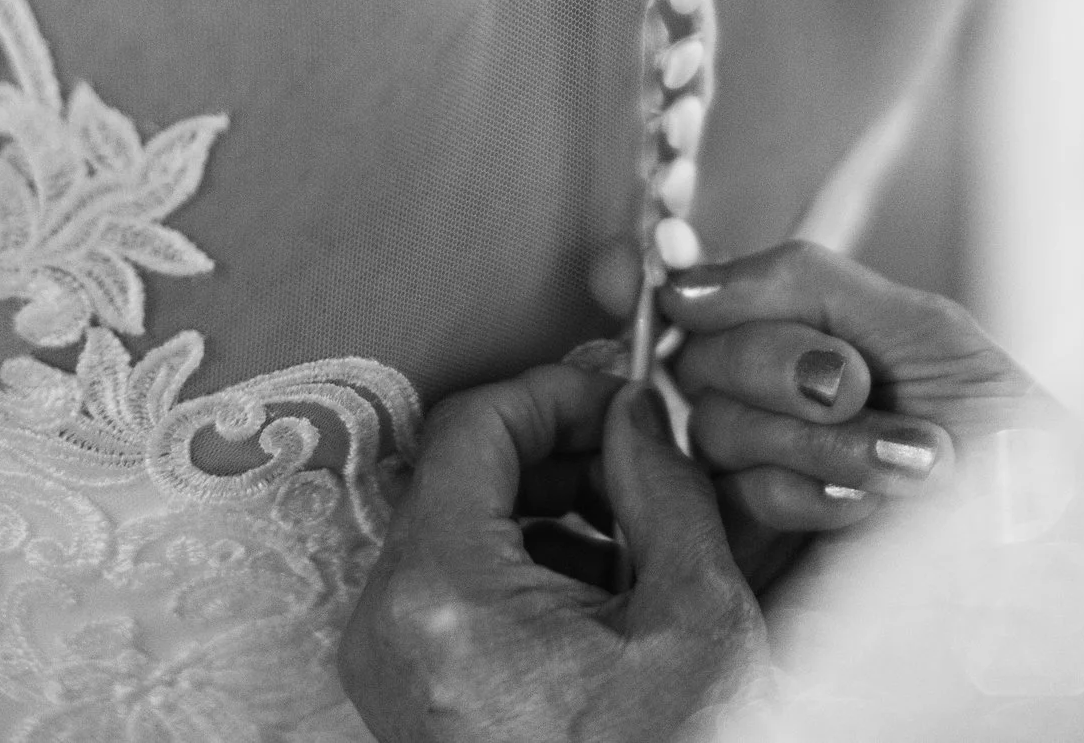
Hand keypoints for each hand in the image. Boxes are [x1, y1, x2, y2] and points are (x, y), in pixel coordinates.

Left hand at [340, 365, 768, 742]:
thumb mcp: (695, 616)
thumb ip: (664, 489)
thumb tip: (638, 411)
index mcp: (444, 594)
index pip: (472, 425)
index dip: (555, 391)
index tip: (621, 397)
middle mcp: (388, 623)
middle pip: (458, 474)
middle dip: (558, 453)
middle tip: (641, 461)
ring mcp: (387, 663)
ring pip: (457, 527)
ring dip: (547, 508)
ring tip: (636, 537)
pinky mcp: (404, 691)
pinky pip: (452, 586)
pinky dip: (523, 565)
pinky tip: (603, 596)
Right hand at [658, 240, 1056, 535]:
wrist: (1052, 550)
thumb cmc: (1008, 442)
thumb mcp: (921, 328)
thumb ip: (804, 281)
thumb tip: (682, 278)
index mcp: (804, 337)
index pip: (701, 296)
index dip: (676, 286)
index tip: (652, 280)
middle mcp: (766, 406)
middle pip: (698, 356)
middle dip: (785, 364)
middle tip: (859, 386)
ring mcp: (753, 482)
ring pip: (716, 426)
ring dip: (821, 438)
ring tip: (909, 458)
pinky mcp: (754, 556)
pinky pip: (730, 499)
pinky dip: (808, 494)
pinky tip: (868, 510)